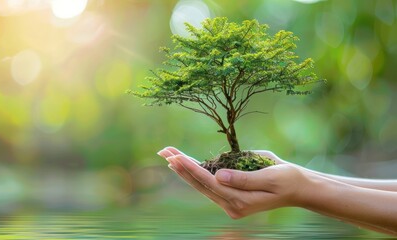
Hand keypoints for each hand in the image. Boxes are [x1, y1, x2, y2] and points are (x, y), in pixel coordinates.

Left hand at [157, 147, 313, 218]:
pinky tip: (184, 163)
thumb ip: (244, 178)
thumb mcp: (270, 177)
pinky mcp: (230, 197)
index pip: (209, 182)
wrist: (298, 189)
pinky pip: (208, 184)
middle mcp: (231, 205)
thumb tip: (218, 175)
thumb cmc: (288, 180)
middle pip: (200, 184)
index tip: (176, 157)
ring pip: (201, 185)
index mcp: (240, 201)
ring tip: (168, 154)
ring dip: (184, 169)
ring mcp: (230, 202)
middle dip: (181, 167)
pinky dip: (195, 172)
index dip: (191, 169)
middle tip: (164, 151)